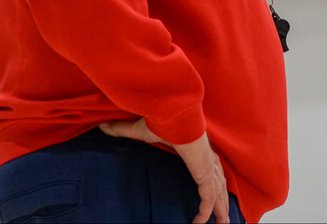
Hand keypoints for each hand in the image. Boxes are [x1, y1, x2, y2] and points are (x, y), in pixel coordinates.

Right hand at [99, 118, 229, 223]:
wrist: (172, 113)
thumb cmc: (160, 119)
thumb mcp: (139, 130)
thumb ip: (122, 131)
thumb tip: (103, 127)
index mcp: (198, 150)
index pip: (210, 169)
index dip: (212, 181)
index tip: (212, 191)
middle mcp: (208, 160)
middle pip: (220, 185)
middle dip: (223, 203)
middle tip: (223, 219)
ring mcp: (208, 168)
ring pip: (218, 195)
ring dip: (220, 212)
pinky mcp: (204, 174)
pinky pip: (207, 200)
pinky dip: (204, 213)